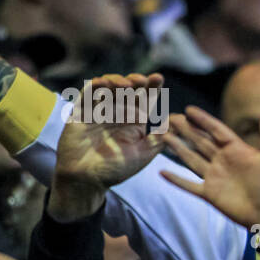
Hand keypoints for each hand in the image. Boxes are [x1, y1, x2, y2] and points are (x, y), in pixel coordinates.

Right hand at [51, 73, 168, 219]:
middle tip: (144, 81)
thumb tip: (179, 120)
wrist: (86, 180)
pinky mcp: (81, 112)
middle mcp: (117, 112)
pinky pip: (87, 94)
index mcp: (134, 121)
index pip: (144, 98)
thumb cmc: (115, 169)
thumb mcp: (143, 153)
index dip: (151, 87)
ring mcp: (99, 111)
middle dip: (136, 81)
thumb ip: (160, 137)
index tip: (158, 78)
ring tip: (127, 86)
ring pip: (108, 86)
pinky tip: (104, 83)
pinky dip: (95, 85)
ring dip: (118, 81)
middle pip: (128, 89)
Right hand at [160, 107, 259, 229]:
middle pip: (200, 141)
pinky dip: (175, 179)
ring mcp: (214, 176)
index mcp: (236, 150)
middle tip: (170, 118)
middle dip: (186, 130)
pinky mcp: (208, 193)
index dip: (203, 120)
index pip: (216, 130)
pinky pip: (188, 185)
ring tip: (164, 136)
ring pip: (191, 158)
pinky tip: (162, 172)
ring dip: (178, 147)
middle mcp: (222, 160)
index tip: (189, 110)